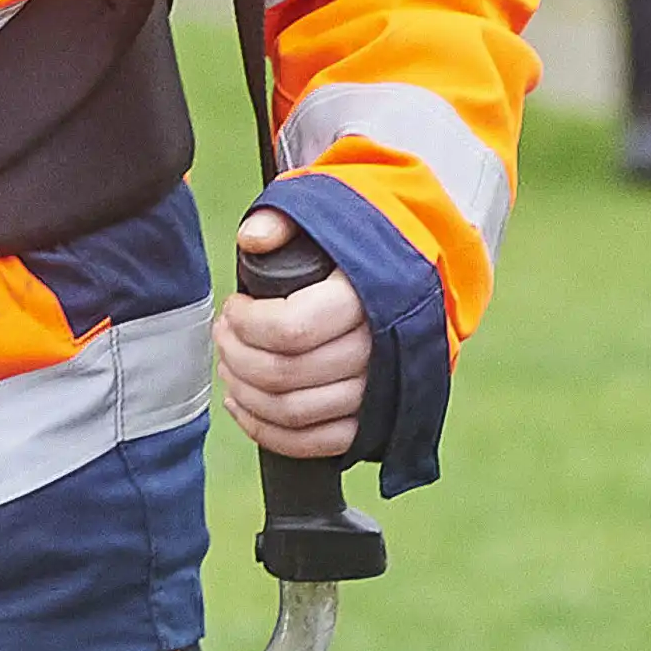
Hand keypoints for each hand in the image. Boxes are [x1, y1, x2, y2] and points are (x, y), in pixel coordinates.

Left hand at [210, 208, 374, 457]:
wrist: (427, 264)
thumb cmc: (369, 234)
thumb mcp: (330, 207)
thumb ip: (285, 219)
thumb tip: (253, 239)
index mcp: (371, 294)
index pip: (291, 329)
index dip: (246, 323)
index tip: (234, 307)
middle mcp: (380, 348)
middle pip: (285, 375)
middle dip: (237, 356)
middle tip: (224, 334)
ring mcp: (380, 390)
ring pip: (294, 413)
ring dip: (247, 395)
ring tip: (230, 365)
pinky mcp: (375, 419)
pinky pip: (317, 444)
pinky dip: (271, 434)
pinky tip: (243, 407)